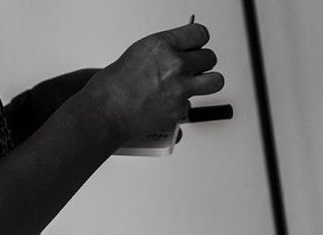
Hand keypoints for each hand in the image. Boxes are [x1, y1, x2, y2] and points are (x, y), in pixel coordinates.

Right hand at [83, 23, 223, 145]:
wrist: (107, 111)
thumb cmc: (114, 85)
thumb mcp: (140, 53)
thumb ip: (164, 51)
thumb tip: (180, 52)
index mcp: (163, 45)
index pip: (200, 34)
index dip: (200, 40)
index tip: (198, 45)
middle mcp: (175, 65)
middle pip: (210, 58)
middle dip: (204, 63)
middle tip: (196, 68)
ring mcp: (181, 89)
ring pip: (215, 81)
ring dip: (208, 82)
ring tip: (197, 85)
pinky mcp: (180, 110)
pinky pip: (191, 104)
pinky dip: (181, 105)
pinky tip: (166, 104)